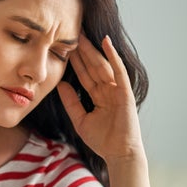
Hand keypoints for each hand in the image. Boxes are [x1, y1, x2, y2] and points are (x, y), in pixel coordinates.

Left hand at [57, 35, 144, 162]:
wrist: (119, 154)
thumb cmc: (103, 140)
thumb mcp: (80, 119)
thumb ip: (71, 102)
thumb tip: (60, 84)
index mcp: (99, 96)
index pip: (84, 74)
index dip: (74, 61)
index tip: (63, 46)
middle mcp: (108, 90)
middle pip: (92, 66)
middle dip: (82, 50)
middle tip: (71, 32)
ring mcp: (117, 89)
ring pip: (102, 65)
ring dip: (92, 49)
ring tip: (82, 34)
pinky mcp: (125, 91)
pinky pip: (118, 70)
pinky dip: (112, 56)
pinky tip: (106, 42)